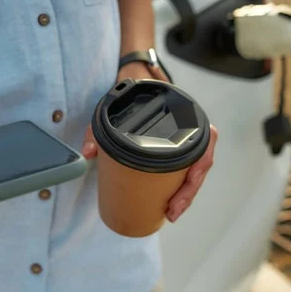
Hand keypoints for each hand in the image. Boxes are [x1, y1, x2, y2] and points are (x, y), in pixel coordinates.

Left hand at [81, 62, 218, 222]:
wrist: (133, 78)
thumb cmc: (129, 94)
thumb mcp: (113, 109)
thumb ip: (96, 129)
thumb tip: (87, 155)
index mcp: (186, 117)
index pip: (204, 150)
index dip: (196, 176)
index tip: (180, 196)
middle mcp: (191, 128)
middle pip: (200, 167)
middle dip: (188, 194)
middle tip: (172, 213)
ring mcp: (185, 138)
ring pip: (195, 170)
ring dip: (186, 194)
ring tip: (171, 212)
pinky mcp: (177, 147)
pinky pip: (186, 168)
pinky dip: (181, 186)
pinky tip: (171, 203)